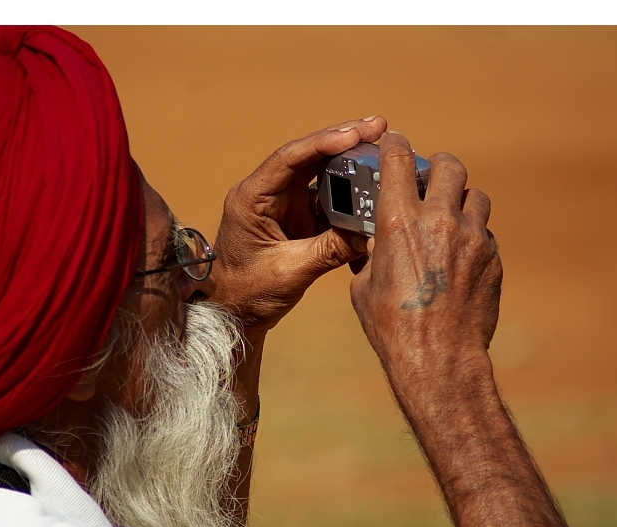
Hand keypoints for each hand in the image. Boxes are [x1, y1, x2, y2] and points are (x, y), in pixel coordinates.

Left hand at [212, 116, 387, 331]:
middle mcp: (267, 192)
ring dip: (350, 163)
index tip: (355, 133)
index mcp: (252, 198)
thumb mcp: (290, 272)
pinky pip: (327, 197)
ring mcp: (284, 202)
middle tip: (378, 125)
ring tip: (382, 150)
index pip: (289, 158)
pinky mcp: (298, 217)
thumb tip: (370, 234)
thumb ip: (329, 251)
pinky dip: (350, 193)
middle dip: (343, 140)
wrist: (235, 312)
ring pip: (320, 173)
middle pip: (308, 156)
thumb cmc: (248, 292)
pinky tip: (373, 186)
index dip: (323, 142)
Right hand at [350, 132, 501, 382]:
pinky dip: (470, 235)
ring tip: (447, 218)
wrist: (438, 358)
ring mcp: (472, 238)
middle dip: (437, 167)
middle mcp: (439, 221)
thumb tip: (374, 242)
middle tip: (429, 178)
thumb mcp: (364, 284)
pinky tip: (457, 256)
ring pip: (474, 197)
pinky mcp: (492, 259)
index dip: (394, 144)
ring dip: (460, 200)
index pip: (398, 159)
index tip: (393, 142)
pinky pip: (484, 233)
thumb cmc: (391, 325)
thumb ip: (373, 252)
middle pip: (449, 166)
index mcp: (399, 222)